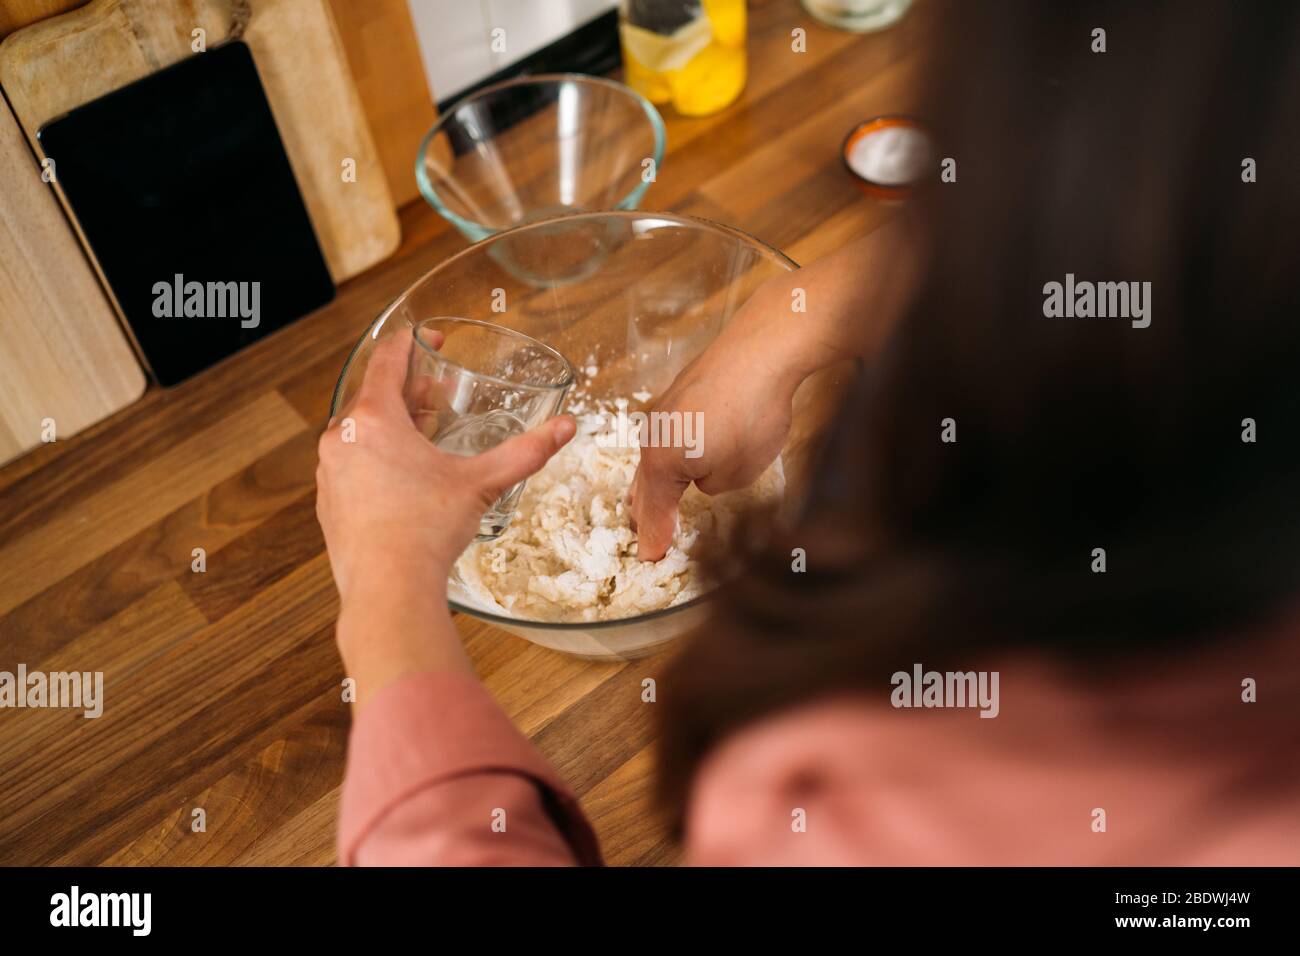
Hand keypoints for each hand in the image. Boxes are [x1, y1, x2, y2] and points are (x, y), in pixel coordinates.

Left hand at [316, 328, 575, 601]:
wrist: (388, 589)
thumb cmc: (427, 530)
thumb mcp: (481, 483)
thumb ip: (526, 452)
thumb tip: (566, 429)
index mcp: (373, 419)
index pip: (387, 360)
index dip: (412, 343)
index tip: (430, 339)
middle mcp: (342, 438)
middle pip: (375, 396)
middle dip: (410, 391)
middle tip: (439, 395)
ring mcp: (329, 472)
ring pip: (360, 432)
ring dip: (392, 426)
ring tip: (425, 439)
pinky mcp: (328, 503)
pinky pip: (351, 465)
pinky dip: (376, 459)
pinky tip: (404, 480)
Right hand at [629, 280, 801, 559]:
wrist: (763, 348)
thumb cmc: (751, 414)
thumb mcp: (736, 472)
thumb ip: (711, 485)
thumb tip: (703, 475)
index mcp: (659, 462)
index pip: (653, 511)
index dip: (654, 537)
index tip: (651, 558)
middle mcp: (653, 435)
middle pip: (643, 483)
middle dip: (645, 511)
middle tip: (645, 534)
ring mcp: (665, 408)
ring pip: (654, 454)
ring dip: (656, 478)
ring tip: (650, 497)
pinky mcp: (684, 389)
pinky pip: (670, 431)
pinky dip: (672, 450)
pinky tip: (682, 451)